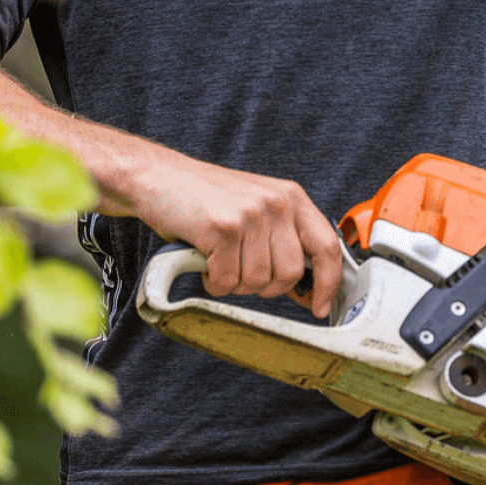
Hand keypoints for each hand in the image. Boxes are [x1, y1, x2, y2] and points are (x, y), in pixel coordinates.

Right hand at [119, 144, 343, 316]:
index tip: (320, 307)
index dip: (328, 283)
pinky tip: (204, 260)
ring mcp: (251, 215)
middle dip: (265, 287)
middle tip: (241, 272)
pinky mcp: (224, 228)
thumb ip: (284, 238)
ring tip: (219, 260)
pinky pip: (227, 279)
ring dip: (233, 282)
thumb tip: (308, 286)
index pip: (327, 247)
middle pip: (290, 274)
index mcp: (292, 197)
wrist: (157, 177)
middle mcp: (277, 203)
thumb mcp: (257, 207)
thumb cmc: (205, 198)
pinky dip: (213, 280)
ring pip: (257, 281)